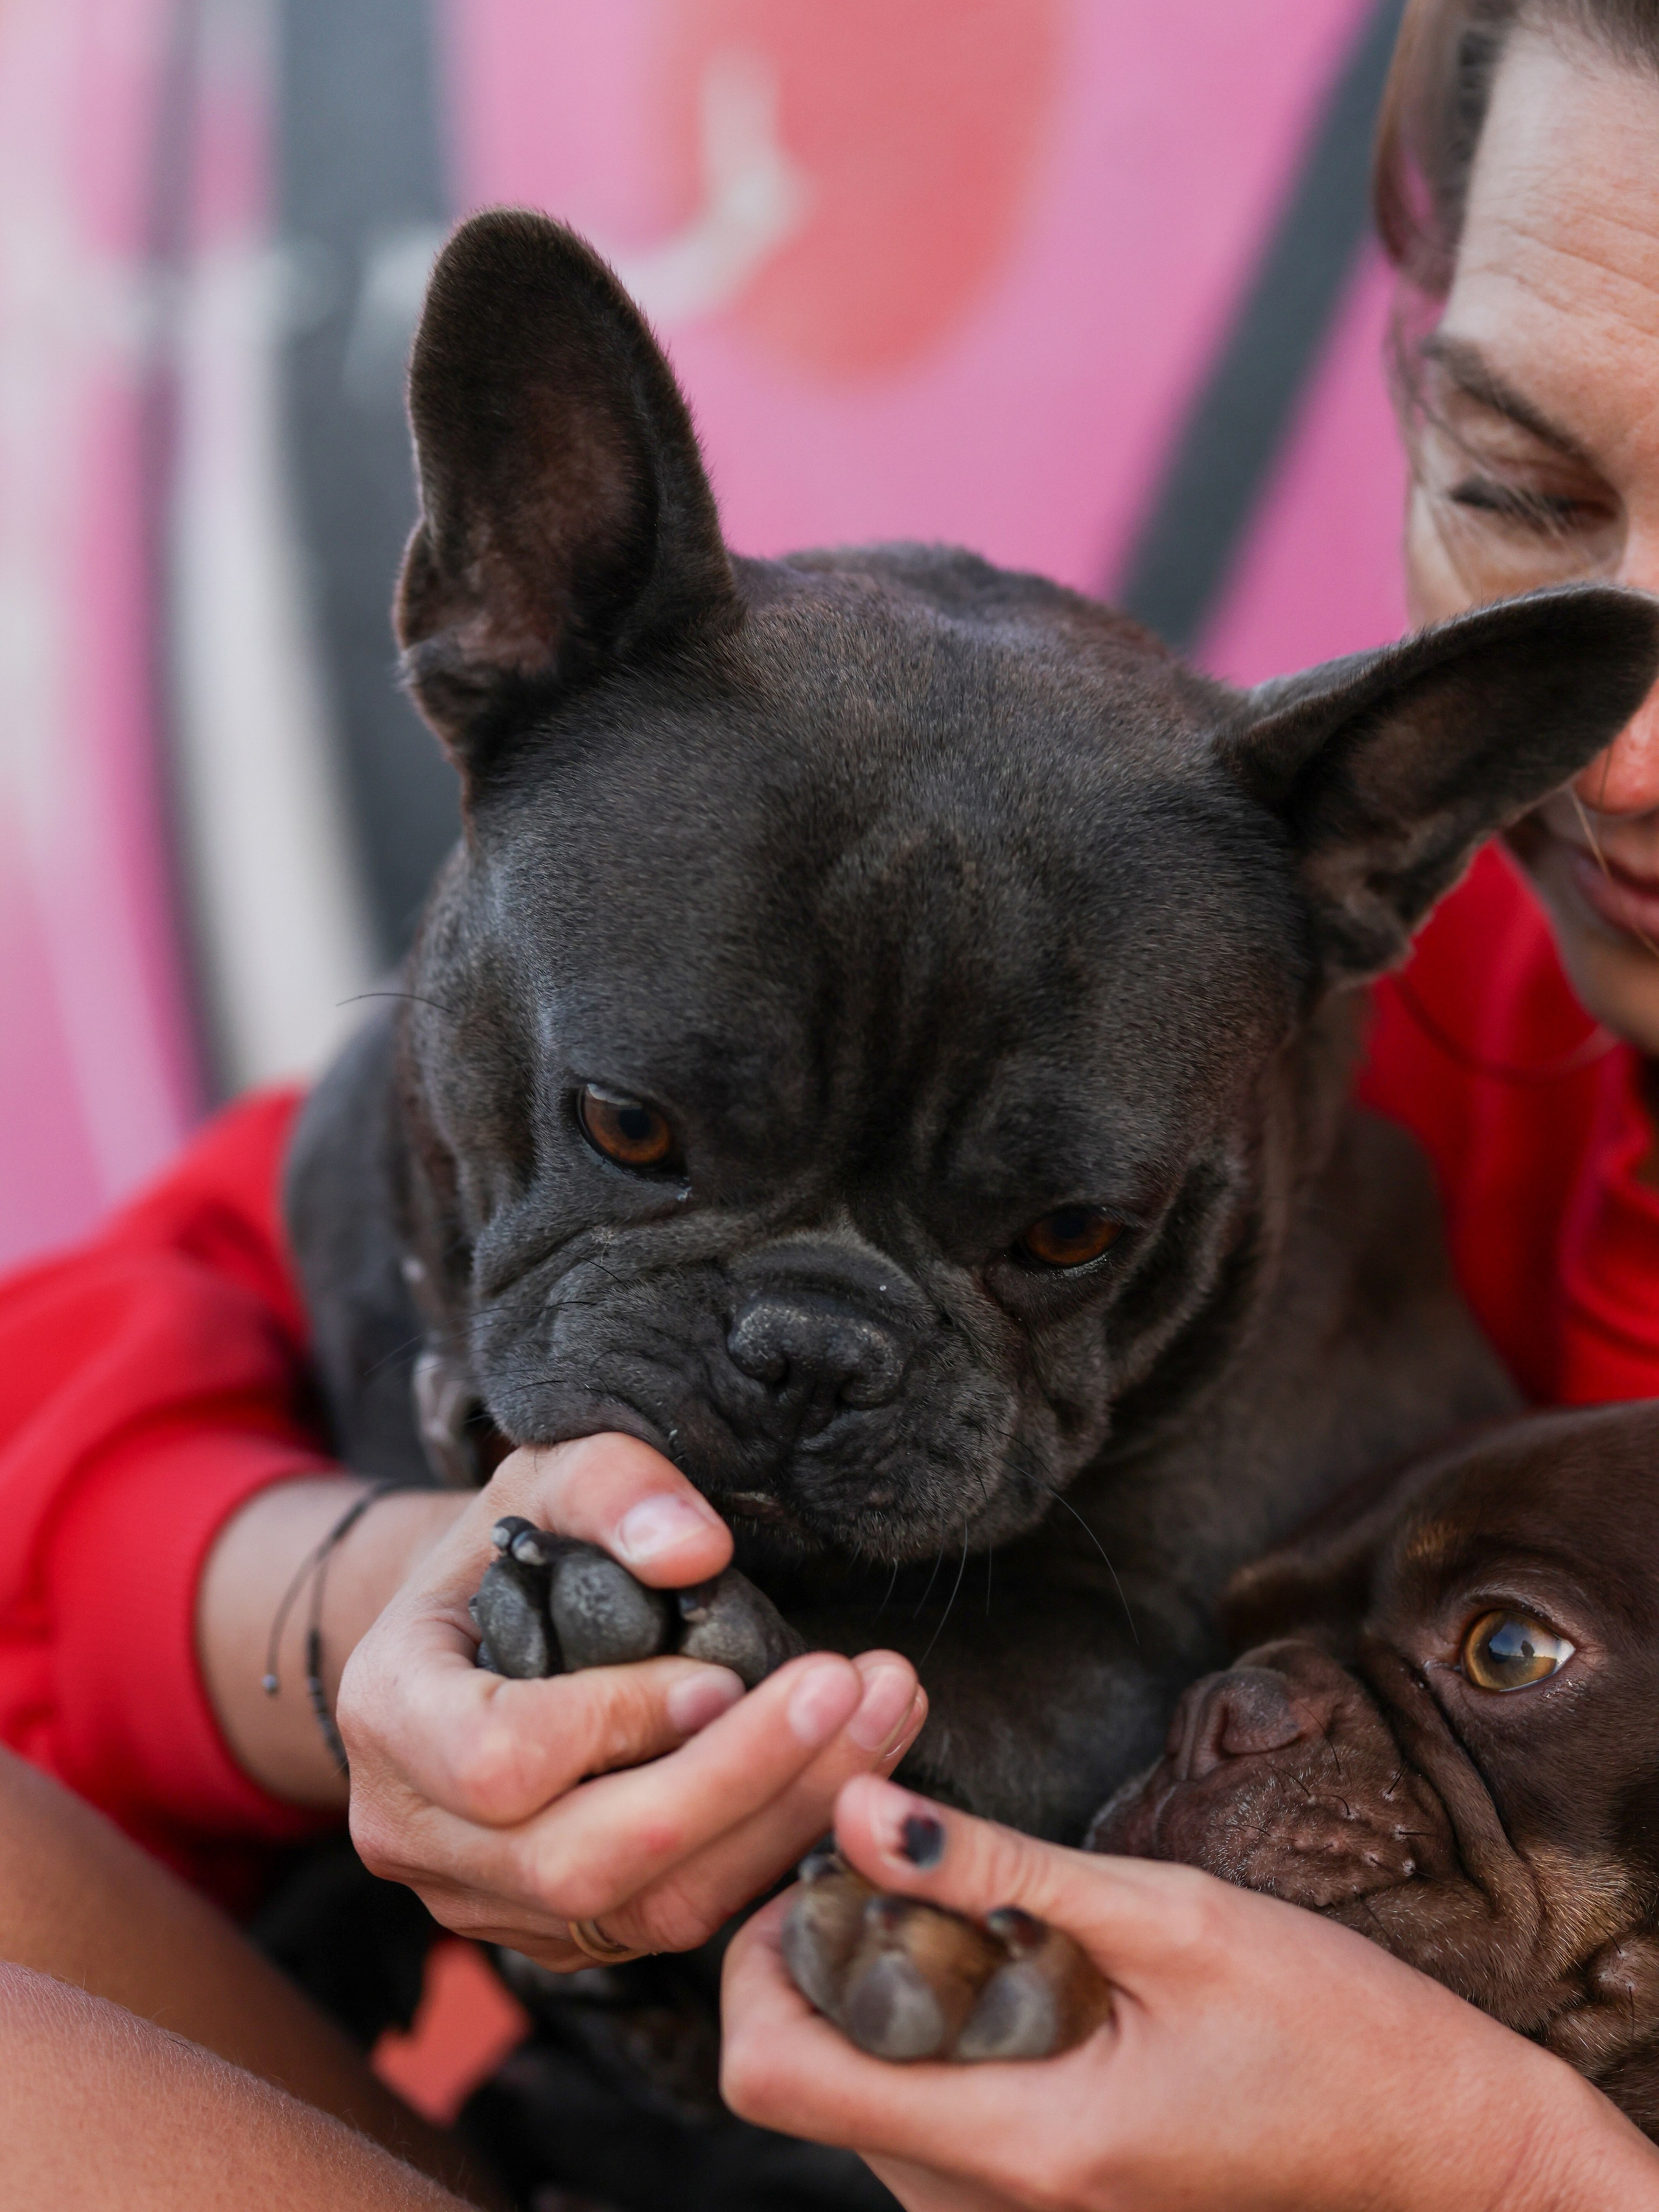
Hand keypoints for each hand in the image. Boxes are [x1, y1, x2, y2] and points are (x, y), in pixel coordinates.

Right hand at [338, 1437, 925, 1967]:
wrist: (479, 1625)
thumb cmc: (512, 1541)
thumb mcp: (546, 1474)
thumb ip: (613, 1486)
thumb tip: (696, 1549)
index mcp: (388, 1715)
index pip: (499, 1762)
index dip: (621, 1724)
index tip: (724, 1670)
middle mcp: (418, 1835)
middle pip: (586, 1862)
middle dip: (741, 1781)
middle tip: (856, 1689)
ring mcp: (487, 1902)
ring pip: (650, 1911)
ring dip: (787, 1818)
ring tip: (884, 1718)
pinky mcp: (563, 1932)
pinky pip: (679, 1922)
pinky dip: (775, 1847)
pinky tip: (849, 1767)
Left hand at [722, 1776, 1658, 2211]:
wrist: (1443, 2151)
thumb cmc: (1335, 2031)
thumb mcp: (1171, 1917)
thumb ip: (1000, 1867)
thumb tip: (858, 1805)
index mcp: (1020, 2144)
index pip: (776, 2077)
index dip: (759, 1960)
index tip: (820, 1864)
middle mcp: (990, 2208)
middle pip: (805, 2084)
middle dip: (819, 1958)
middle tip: (901, 1854)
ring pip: (860, 2100)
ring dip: (879, 1990)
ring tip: (972, 1900)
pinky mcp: (1041, 2200)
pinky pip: (926, 2118)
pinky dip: (932, 2032)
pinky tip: (1011, 1961)